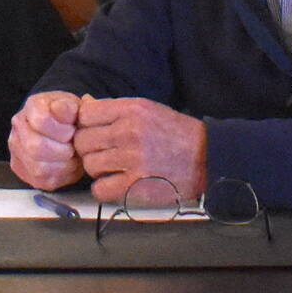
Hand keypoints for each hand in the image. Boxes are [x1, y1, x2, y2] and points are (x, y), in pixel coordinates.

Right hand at [9, 91, 85, 190]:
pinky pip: (43, 180)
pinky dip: (62, 175)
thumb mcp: (76, 106)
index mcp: (32, 107)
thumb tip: (63, 109)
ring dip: (64, 165)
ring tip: (72, 155)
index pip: (41, 121)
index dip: (63, 130)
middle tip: (74, 146)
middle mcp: (19, 128)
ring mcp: (17, 151)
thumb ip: (70, 107)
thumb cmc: (71, 118)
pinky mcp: (23, 171)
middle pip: (36, 147)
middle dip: (63, 150)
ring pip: (39, 167)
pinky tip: (67, 164)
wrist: (65, 129)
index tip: (73, 130)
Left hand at [72, 97, 206, 201]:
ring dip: (99, 170)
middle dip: (90, 149)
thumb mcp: (148, 110)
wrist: (208, 159)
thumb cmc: (176, 135)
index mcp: (131, 110)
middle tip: (106, 154)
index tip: (95, 133)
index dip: (86, 125)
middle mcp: (129, 132)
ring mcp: (132, 159)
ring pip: (89, 165)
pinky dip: (105, 189)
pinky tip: (119, 183)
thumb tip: (84, 103)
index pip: (85, 114)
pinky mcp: (136, 185)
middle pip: (82, 141)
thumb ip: (115, 109)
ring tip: (116, 168)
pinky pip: (99, 189)